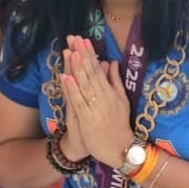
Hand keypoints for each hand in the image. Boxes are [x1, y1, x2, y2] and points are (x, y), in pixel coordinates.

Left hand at [60, 36, 131, 167]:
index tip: (84, 40)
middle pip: (90, 73)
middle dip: (82, 55)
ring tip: (71, 52)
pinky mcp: (87, 119)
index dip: (90, 54)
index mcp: (111, 92)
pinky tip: (66, 77)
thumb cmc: (119, 124)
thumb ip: (116, 81)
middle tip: (75, 38)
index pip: (98, 69)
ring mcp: (95, 107)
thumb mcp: (122, 100)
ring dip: (77, 68)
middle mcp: (103, 97)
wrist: (119, 148)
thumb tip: (111, 61)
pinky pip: (78, 102)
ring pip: (84, 85)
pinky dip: (72, 89)